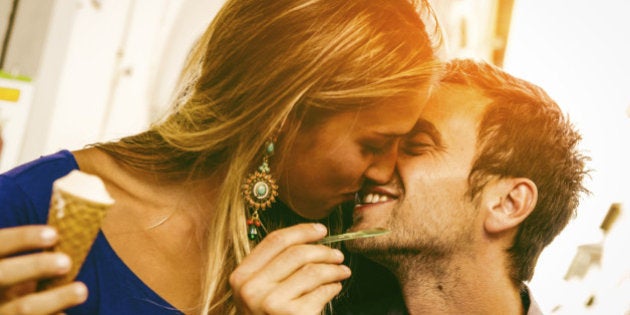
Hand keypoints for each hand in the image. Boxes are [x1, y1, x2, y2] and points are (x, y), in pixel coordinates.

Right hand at [0, 225, 87, 313]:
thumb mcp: (17, 269)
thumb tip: (71, 239)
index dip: (22, 238)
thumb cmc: (17, 285)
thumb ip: (36, 259)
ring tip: (81, 291)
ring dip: (56, 299)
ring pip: (23, 308)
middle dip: (36, 267)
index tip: (54, 234)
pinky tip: (66, 313)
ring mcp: (0, 311)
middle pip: (3, 275)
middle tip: (66, 262)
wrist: (7, 310)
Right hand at [230, 223, 350, 314]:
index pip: (275, 241)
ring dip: (333, 268)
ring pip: (312, 270)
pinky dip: (333, 287)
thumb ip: (273, 267)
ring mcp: (271, 303)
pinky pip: (321, 290)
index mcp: (241, 277)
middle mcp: (251, 289)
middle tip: (338, 255)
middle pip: (296, 253)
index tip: (321, 230)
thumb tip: (308, 237)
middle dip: (323, 251)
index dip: (302, 231)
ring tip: (342, 272)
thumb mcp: (259, 293)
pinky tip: (335, 289)